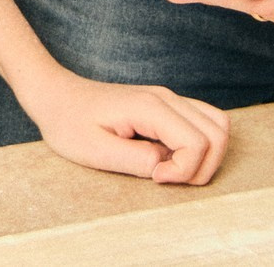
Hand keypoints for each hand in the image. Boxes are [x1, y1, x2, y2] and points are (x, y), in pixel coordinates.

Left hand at [26, 73, 229, 185]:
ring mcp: (168, 99)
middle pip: (218, 133)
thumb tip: (167, 167)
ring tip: (172, 170)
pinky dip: (200, 145)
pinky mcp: (165, 106)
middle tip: (166, 178)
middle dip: (202, 167)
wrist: (55, 95)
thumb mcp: (96, 151)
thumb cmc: (69, 123)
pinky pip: (203, 122)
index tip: (155, 178)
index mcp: (150, 107)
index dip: (184, 171)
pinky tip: (169, 157)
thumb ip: (137, 161)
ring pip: (218, 125)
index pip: (198, 142)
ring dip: (207, 156)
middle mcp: (166, 98)